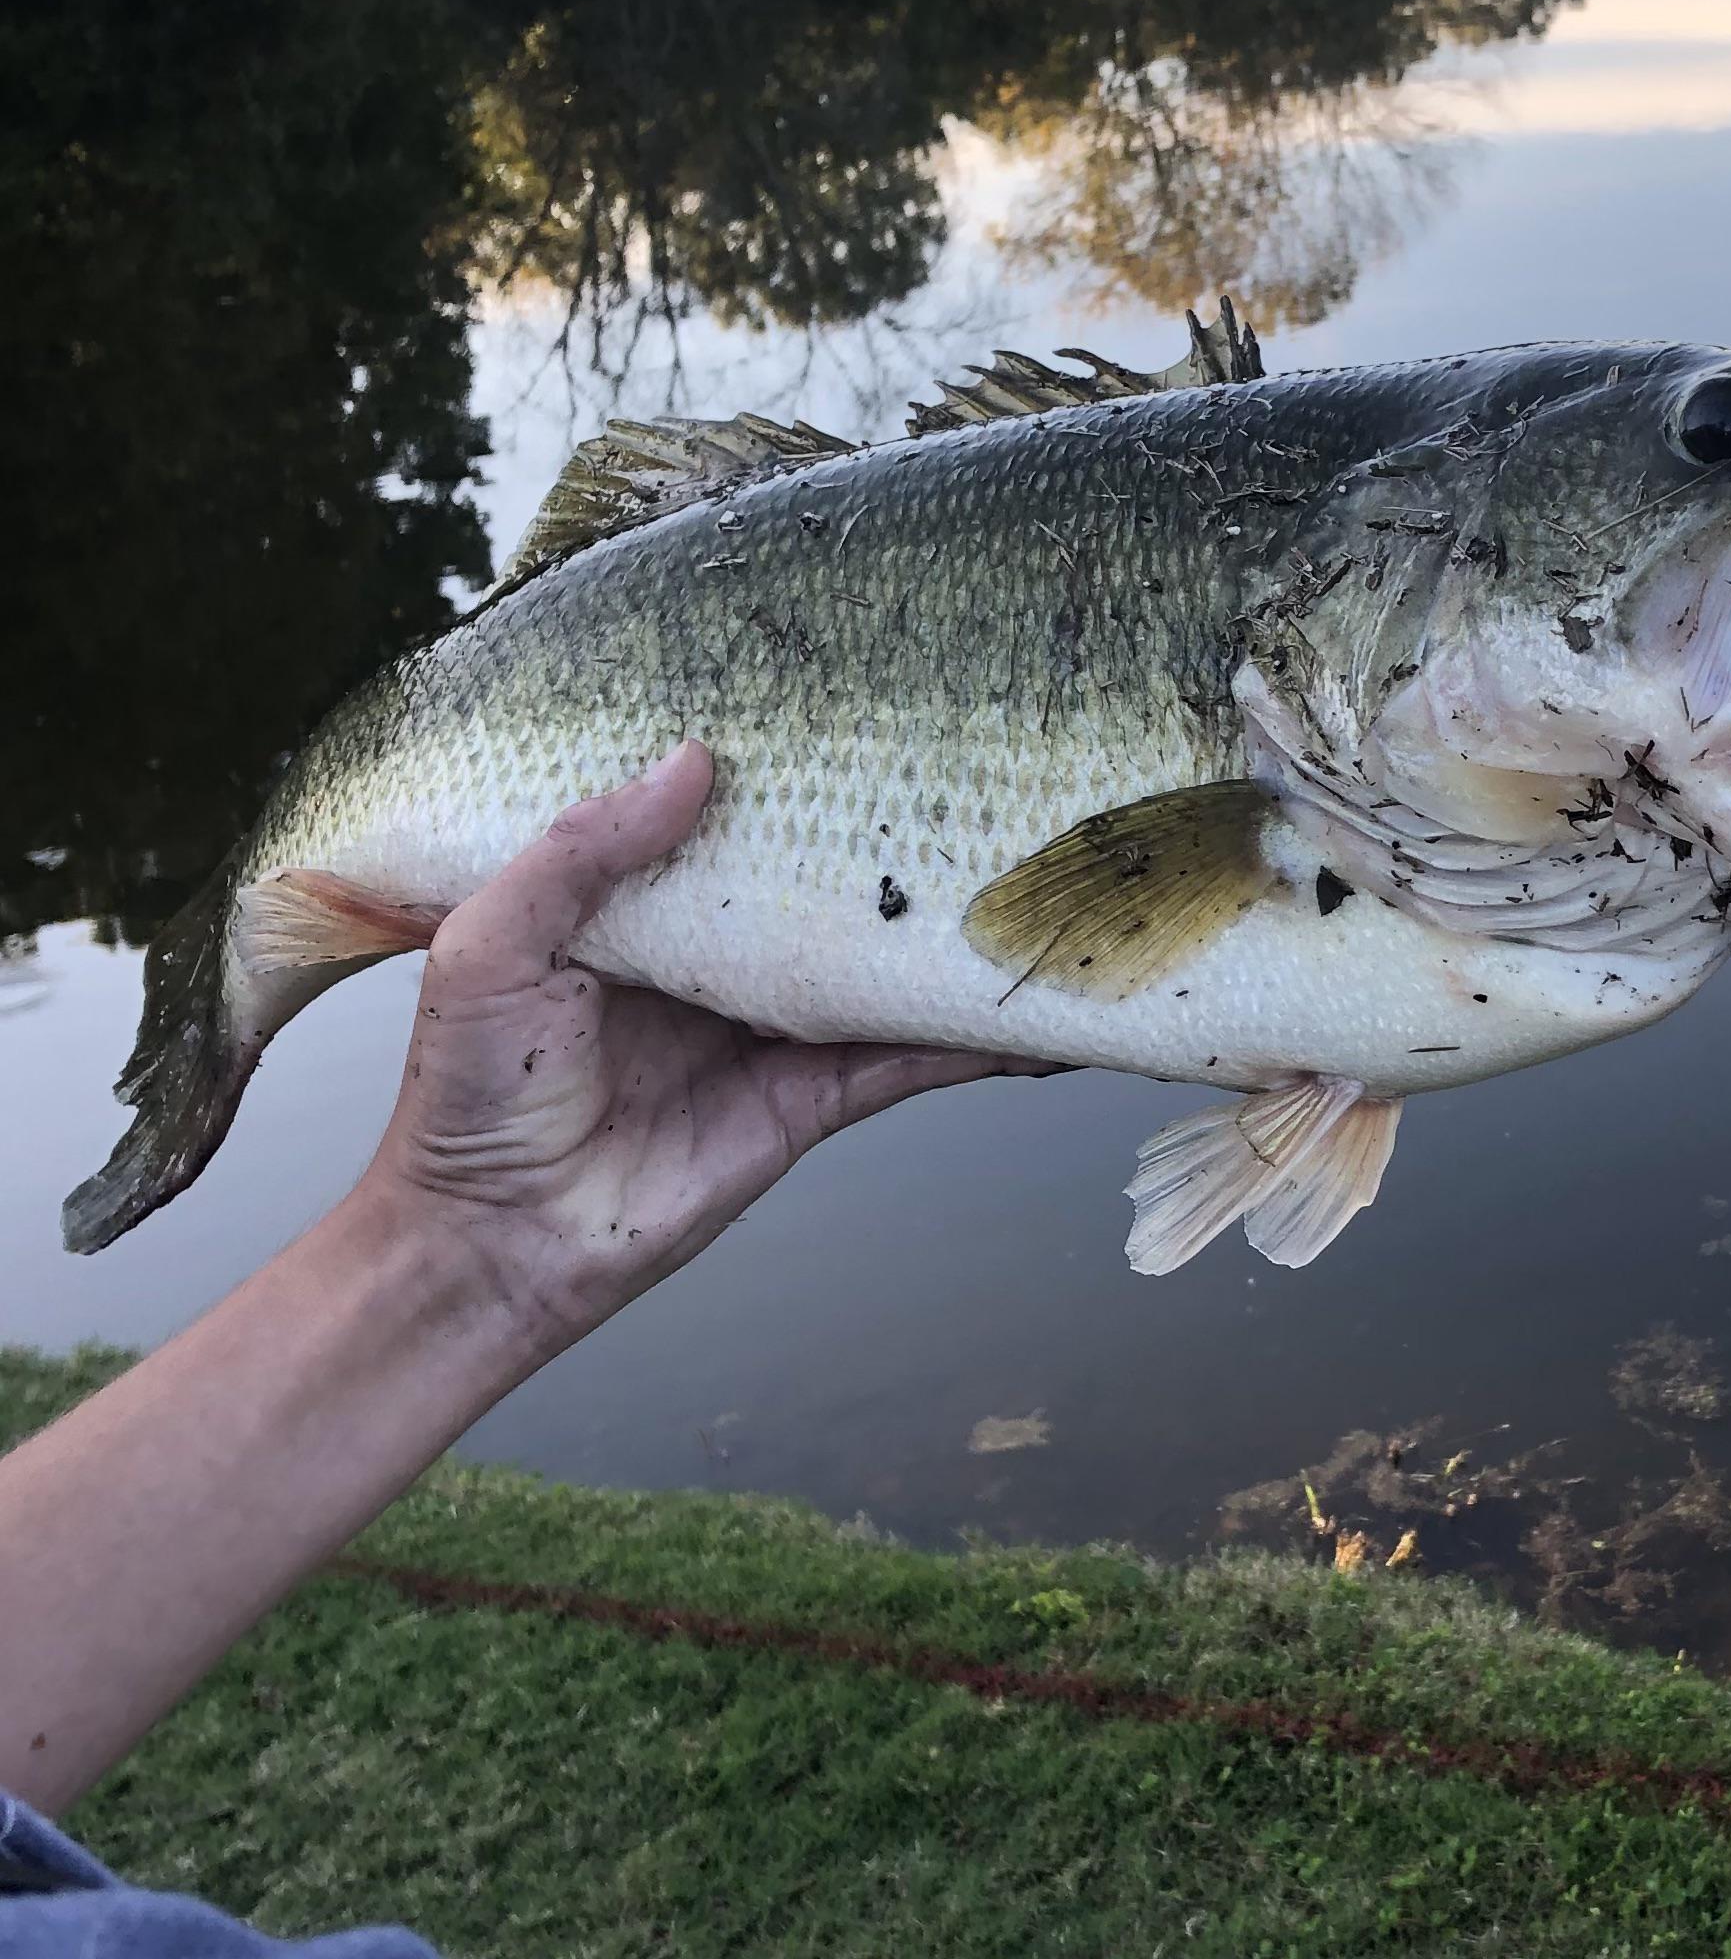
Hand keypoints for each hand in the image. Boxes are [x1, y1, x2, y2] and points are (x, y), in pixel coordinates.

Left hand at [354, 742, 1043, 1346]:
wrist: (493, 1244)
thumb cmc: (467, 1094)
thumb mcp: (492, 944)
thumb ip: (580, 852)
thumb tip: (693, 760)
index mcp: (636, 909)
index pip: (720, 823)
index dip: (778, 774)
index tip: (851, 715)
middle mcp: (712, 961)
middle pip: (816, 886)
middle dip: (885, 845)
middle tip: (973, 778)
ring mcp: (767, 1031)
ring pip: (874, 966)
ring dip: (948, 938)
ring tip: (1035, 888)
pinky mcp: (807, 1103)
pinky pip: (900, 1059)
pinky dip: (970, 1041)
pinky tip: (1034, 1016)